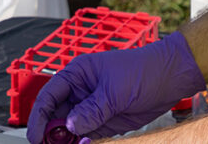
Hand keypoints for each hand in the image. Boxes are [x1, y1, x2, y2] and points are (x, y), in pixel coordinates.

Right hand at [26, 32, 204, 142]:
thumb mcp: (115, 90)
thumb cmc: (143, 70)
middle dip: (50, 133)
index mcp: (77, 74)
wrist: (171, 78)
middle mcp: (80, 92)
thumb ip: (92, 109)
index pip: (49, 96)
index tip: (36, 136)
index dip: (39, 117)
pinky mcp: (105, 122)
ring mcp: (92, 108)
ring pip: (70, 128)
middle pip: (56, 115)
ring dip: (65, 141)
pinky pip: (87, 136)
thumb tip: (70, 126)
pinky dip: (82, 143)